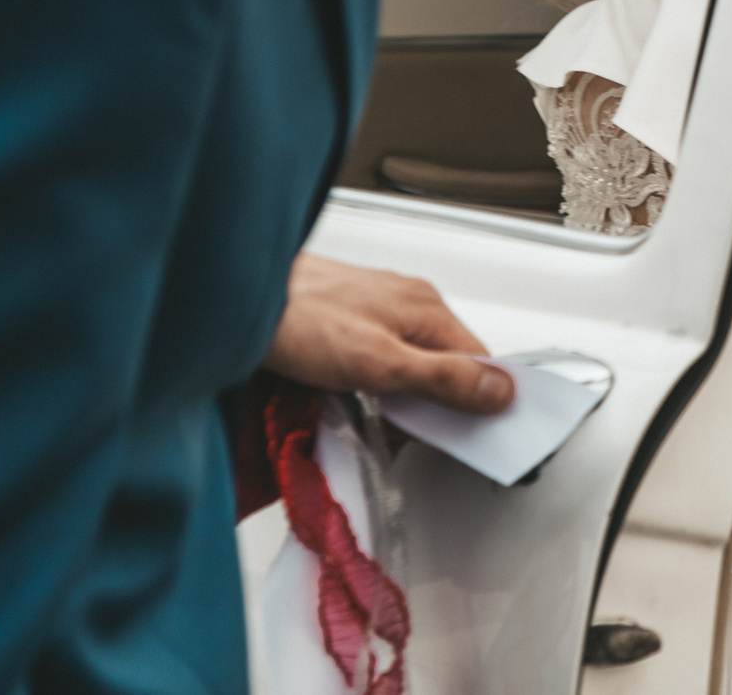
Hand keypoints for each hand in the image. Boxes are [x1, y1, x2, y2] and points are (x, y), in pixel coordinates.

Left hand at [264, 252, 514, 412]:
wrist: (232, 295)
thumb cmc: (297, 321)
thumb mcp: (379, 363)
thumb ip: (441, 378)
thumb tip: (499, 391)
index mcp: (427, 308)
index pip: (480, 362)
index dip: (477, 403)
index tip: (464, 436)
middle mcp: (408, 301)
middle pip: (446, 363)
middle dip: (431, 405)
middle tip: (401, 433)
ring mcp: (378, 306)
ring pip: (411, 361)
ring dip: (397, 396)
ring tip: (366, 416)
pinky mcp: (350, 316)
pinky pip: (381, 355)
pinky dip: (372, 383)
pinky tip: (346, 396)